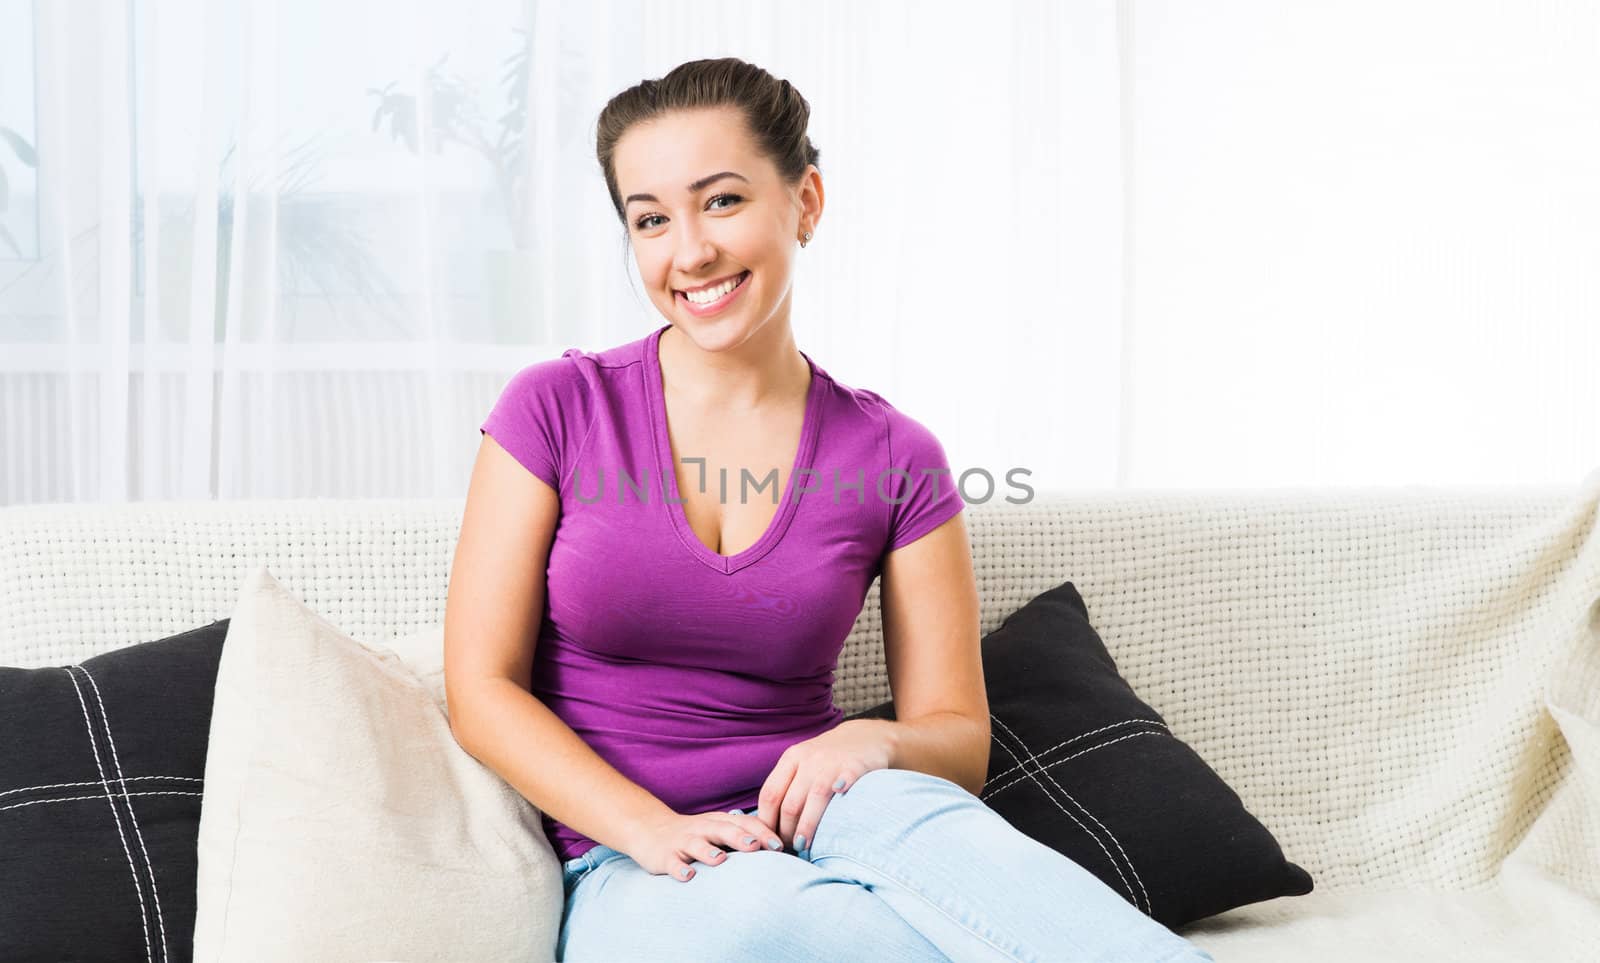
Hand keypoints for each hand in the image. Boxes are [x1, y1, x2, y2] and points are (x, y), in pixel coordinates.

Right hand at [623, 809, 786, 882]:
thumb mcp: (720, 831)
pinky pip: (672, 862)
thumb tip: (783, 852)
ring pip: (696, 844)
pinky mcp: (664, 856)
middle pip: (723, 830)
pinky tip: (688, 876)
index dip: (762, 832)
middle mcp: (703, 829)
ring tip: (720, 860)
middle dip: (740, 838)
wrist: (651, 830)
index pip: (744, 823)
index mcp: (720, 822)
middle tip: (756, 847)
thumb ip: (745, 837)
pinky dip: (679, 868)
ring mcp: (683, 842)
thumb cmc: (696, 835)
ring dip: (708, 851)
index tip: (781, 845)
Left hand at [757, 718, 894, 856]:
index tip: (769, 839)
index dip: (766, 821)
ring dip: (807, 826)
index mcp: (791, 759)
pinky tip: (839, 807)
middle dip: (786, 831)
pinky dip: (841, 789)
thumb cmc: (829, 759)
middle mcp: (809, 759)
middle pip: (790, 802)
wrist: (866, 736)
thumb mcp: (802, 764)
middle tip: (788, 848)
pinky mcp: (855, 765)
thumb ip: (786, 787)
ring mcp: (832, 762)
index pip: (770, 794)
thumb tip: (766, 825)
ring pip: (814, 798)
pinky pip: (845, 779)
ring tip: (803, 846)